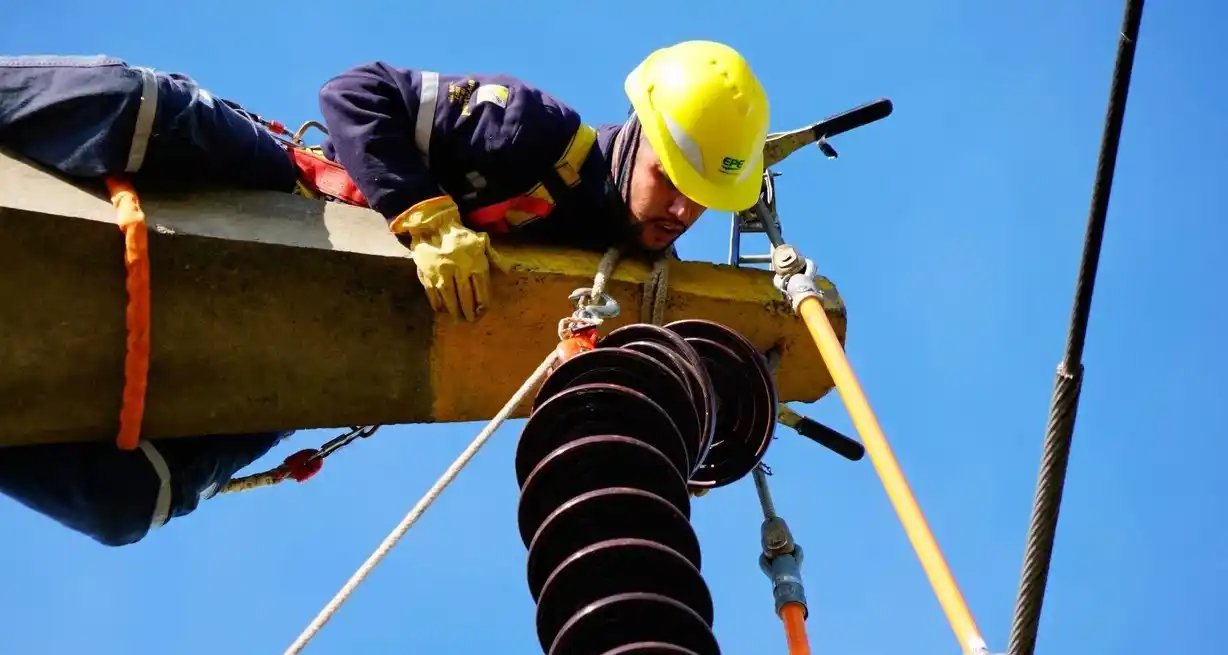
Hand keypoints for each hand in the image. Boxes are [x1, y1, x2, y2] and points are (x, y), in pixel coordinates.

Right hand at [390, 196, 509, 321]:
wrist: (434, 226)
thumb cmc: (461, 236)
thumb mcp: (482, 241)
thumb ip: (495, 256)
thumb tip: (507, 270)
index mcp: (474, 262)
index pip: (481, 288)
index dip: (483, 302)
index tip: (483, 310)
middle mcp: (458, 269)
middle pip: (465, 296)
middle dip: (468, 310)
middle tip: (470, 320)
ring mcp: (441, 273)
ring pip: (449, 297)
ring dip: (453, 310)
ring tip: (457, 318)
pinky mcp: (427, 274)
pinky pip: (432, 293)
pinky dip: (437, 303)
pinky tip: (441, 309)